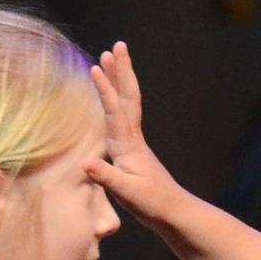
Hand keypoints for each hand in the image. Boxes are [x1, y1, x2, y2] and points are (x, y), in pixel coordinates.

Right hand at [85, 42, 182, 222]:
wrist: (174, 213)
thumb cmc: (152, 205)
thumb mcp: (127, 193)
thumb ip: (107, 177)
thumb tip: (86, 162)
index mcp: (128, 146)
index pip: (116, 112)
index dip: (106, 90)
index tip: (96, 67)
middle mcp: (133, 139)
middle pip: (128, 98)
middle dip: (122, 71)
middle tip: (117, 46)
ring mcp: (135, 142)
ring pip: (127, 103)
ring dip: (119, 80)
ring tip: (109, 59)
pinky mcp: (134, 150)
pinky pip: (124, 115)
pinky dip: (117, 99)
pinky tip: (111, 97)